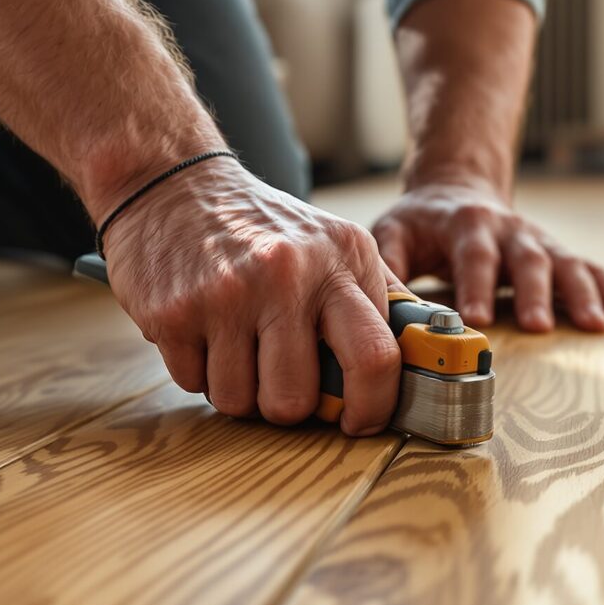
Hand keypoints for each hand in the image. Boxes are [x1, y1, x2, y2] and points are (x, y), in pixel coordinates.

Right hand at [102, 161, 402, 434]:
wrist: (173, 184)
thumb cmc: (264, 228)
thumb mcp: (334, 242)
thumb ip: (380, 296)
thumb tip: (430, 355)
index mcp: (341, 259)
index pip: (376, 357)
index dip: (372, 407)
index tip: (359, 420)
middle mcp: (288, 274)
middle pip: (296, 400)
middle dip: (286, 404)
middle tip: (277, 376)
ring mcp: (227, 294)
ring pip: (240, 401)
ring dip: (237, 388)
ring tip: (234, 343)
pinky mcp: (175, 311)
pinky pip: (193, 383)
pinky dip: (197, 370)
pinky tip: (201, 329)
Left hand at [370, 182, 603, 332]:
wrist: (458, 190)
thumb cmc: (420, 224)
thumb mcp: (391, 233)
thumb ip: (387, 265)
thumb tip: (379, 308)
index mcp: (467, 224)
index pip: (472, 255)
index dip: (474, 285)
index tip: (473, 319)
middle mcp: (511, 230)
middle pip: (529, 260)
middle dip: (536, 294)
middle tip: (540, 327)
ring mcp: (541, 241)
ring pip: (571, 264)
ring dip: (589, 294)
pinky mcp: (560, 254)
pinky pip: (595, 271)